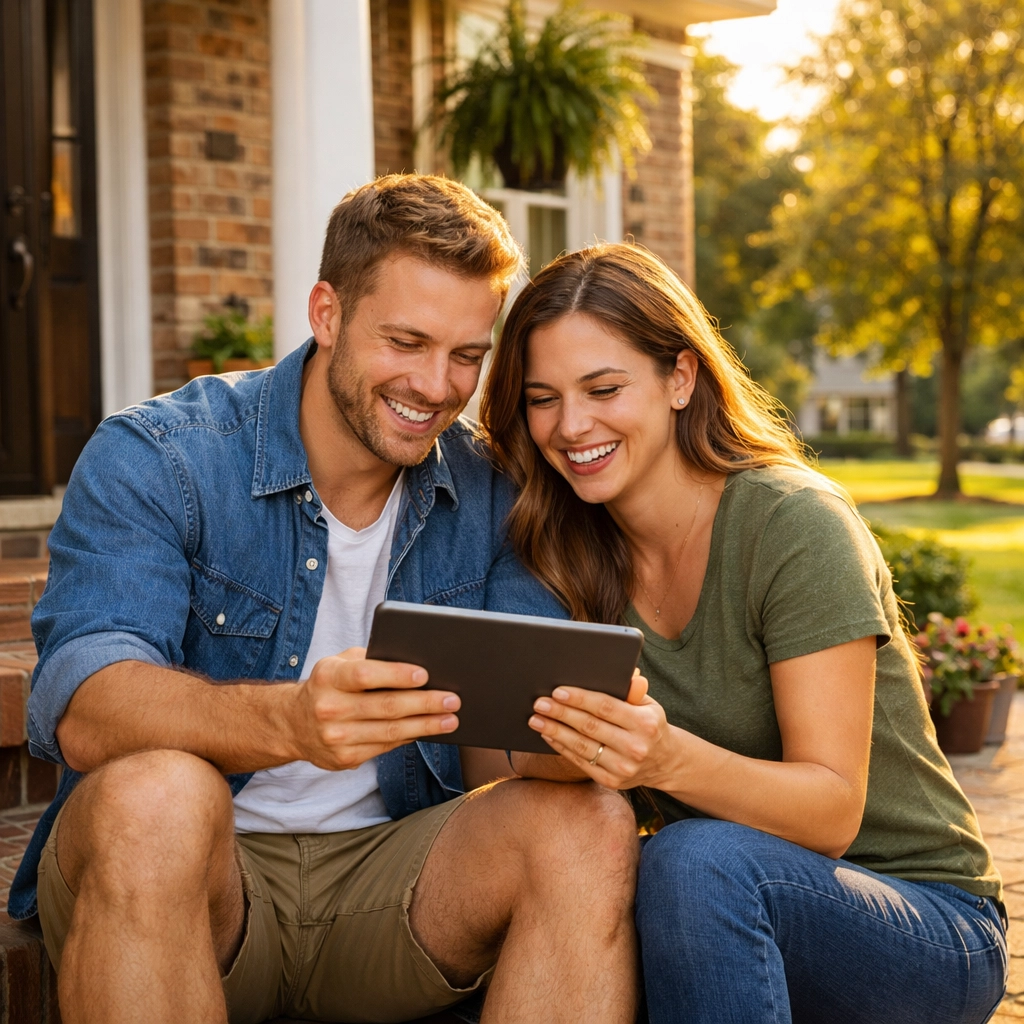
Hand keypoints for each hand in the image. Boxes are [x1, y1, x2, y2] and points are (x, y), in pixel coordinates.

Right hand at [290, 647, 460, 770]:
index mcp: (329, 677)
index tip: (425, 674)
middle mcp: (330, 708)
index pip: (366, 674)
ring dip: (425, 726)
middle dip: (424, 703)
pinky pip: (385, 746)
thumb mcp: (340, 664)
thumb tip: (415, 663)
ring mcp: (336, 737)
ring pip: (390, 731)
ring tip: (450, 719)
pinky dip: (409, 737)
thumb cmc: (329, 685)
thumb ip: (370, 660)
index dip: (396, 674)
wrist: (293, 723)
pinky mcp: (344, 758)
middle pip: (386, 706)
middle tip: (452, 699)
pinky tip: (427, 730)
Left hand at [527, 671, 675, 789]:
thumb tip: (627, 672)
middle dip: (561, 713)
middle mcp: (635, 747)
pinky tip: (549, 735)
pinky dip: (562, 747)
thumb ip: (633, 690)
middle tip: (539, 703)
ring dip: (555, 731)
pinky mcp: (612, 782)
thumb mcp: (648, 705)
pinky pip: (581, 762)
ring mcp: (623, 767)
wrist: (665, 762)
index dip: (579, 699)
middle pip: (589, 727)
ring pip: (582, 746)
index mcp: (645, 723)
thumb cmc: (649, 724)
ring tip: (536, 720)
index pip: (605, 707)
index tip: (557, 691)